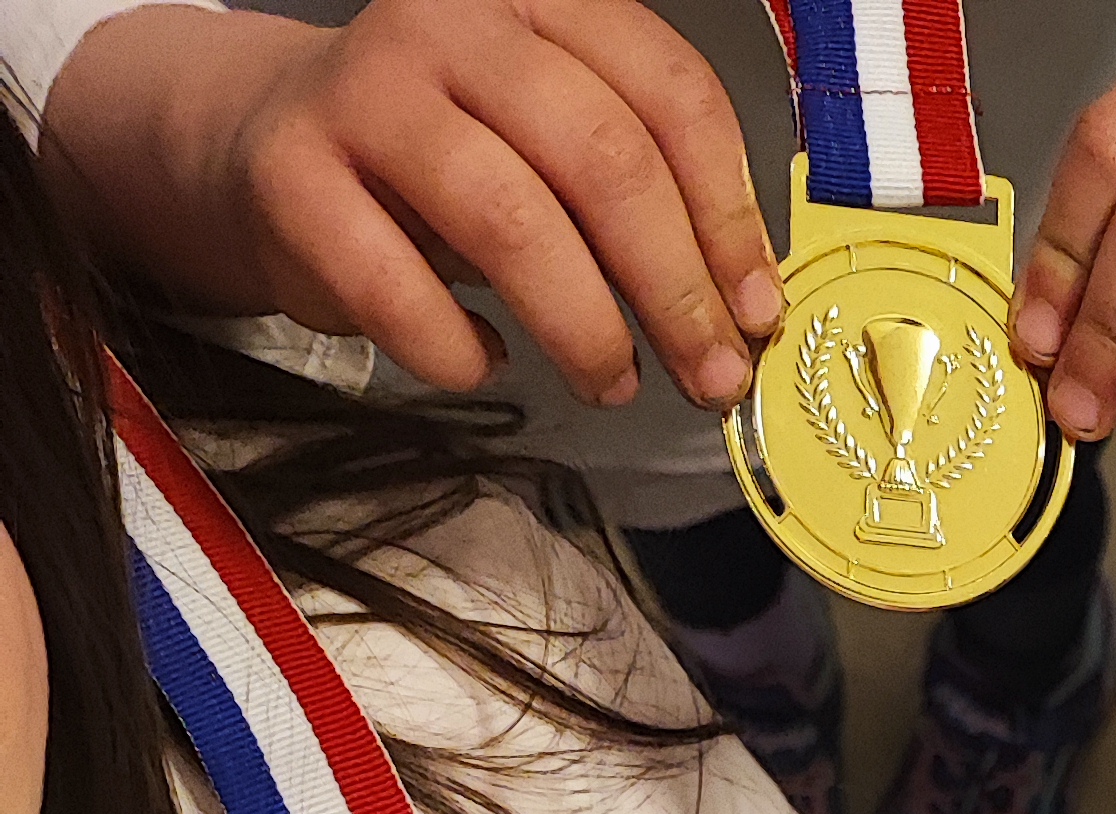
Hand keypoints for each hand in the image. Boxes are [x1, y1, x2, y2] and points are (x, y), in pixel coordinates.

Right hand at [41, 0, 779, 411]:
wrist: (271, 143)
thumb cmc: (443, 158)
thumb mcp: (553, 146)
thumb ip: (642, 199)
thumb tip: (740, 311)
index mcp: (538, 2)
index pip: (668, 95)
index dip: (728, 217)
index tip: (755, 312)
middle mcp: (451, 23)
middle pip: (601, 159)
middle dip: (672, 289)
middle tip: (708, 376)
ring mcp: (368, 93)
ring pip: (510, 221)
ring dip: (583, 329)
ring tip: (612, 385)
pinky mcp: (295, 178)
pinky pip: (400, 292)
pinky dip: (459, 353)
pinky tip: (484, 363)